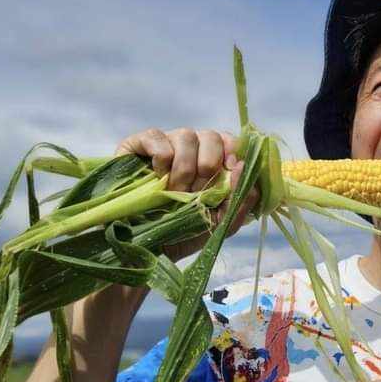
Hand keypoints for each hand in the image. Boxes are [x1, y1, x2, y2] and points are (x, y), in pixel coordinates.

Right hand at [115, 127, 259, 260]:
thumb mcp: (218, 223)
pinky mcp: (137, 145)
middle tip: (196, 192)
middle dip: (208, 166)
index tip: (231, 170)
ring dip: (184, 168)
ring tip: (174, 192)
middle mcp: (191, 149)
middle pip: (211, 135)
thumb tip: (243, 167)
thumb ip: (239, 200)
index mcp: (212, 163)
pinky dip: (161, 158)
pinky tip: (156, 178)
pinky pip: (157, 136)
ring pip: (186, 135)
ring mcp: (165, 144)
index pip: (231, 141)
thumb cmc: (181, 233)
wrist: (141, 246)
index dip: (233, 152)